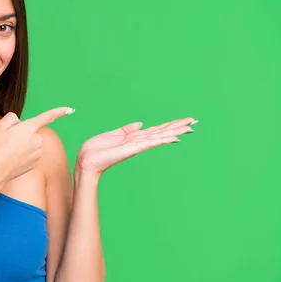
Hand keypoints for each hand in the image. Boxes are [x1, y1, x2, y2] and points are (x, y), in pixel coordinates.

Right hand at [0, 107, 74, 190]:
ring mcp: (37, 153)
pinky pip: (30, 154)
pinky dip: (23, 155)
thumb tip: (19, 123)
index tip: (71, 109)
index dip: (60, 112)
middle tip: (6, 140)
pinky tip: (12, 159)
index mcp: (29, 128)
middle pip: (32, 131)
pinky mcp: (35, 164)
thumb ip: (12, 118)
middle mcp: (37, 140)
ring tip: (7, 151)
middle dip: (22, 133)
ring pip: (31, 143)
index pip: (47, 116)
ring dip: (22, 145)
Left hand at [75, 117, 197, 177]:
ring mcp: (137, 146)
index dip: (170, 125)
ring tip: (190, 128)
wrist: (86, 160)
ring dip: (175, 131)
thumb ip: (127, 129)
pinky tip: (174, 138)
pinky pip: (150, 143)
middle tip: (195, 122)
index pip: (156, 130)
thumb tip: (140, 123)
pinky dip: (162, 140)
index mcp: (134, 138)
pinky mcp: (132, 149)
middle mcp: (139, 142)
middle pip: (162, 132)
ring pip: (160, 136)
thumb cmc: (96, 149)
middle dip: (177, 127)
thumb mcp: (112, 135)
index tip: (184, 121)